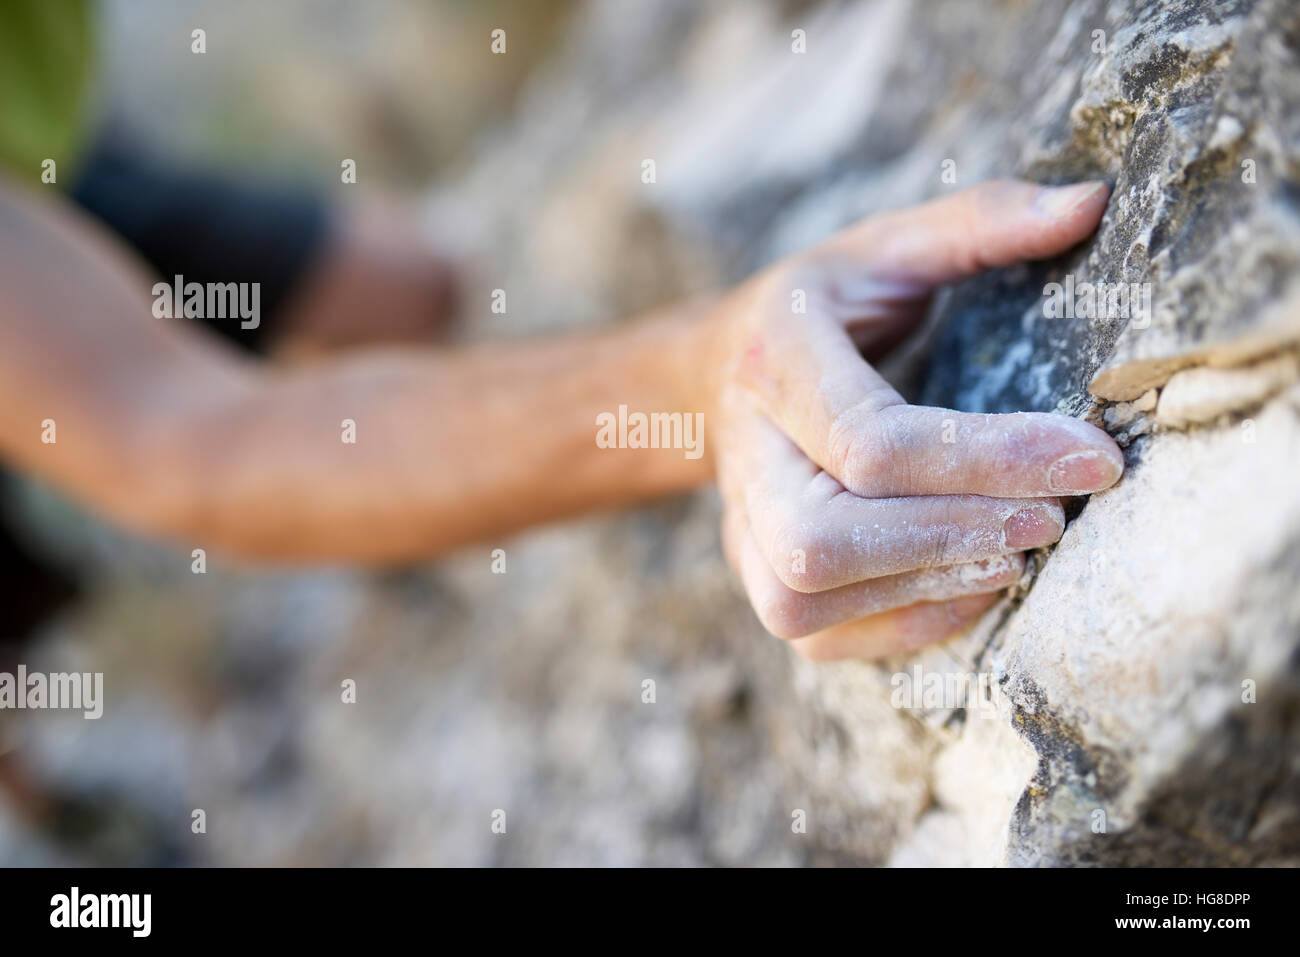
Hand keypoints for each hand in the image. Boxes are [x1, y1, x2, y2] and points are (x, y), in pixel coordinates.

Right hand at [699, 179, 1121, 659]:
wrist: (715, 376)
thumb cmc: (818, 310)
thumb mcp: (883, 247)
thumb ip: (978, 220)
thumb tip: (1090, 203)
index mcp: (774, 360)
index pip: (869, 440)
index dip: (989, 459)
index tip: (1093, 456)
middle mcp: (745, 453)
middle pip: (820, 539)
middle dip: (947, 538)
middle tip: (1053, 518)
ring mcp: (739, 524)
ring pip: (803, 600)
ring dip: (925, 586)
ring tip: (1017, 551)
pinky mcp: (756, 571)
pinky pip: (816, 635)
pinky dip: (902, 623)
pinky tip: (972, 582)